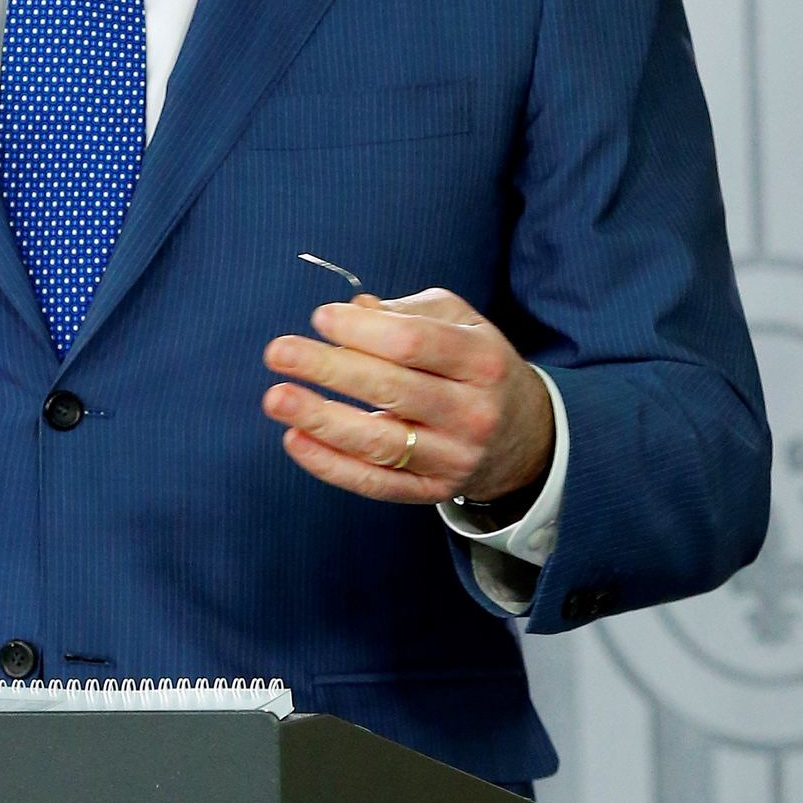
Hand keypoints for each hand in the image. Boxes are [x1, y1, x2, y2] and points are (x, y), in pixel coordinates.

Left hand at [262, 287, 552, 507]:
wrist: (525, 437)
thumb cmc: (477, 366)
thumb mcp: (461, 324)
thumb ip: (406, 312)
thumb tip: (351, 310)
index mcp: (481, 360)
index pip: (414, 343)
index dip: (362, 330)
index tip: (319, 317)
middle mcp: (473, 412)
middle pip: (391, 389)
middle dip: (329, 368)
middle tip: (277, 352)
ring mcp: (453, 458)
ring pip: (380, 443)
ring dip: (322, 420)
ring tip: (277, 398)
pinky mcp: (432, 491)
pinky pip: (375, 482)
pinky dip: (330, 465)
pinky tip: (295, 439)